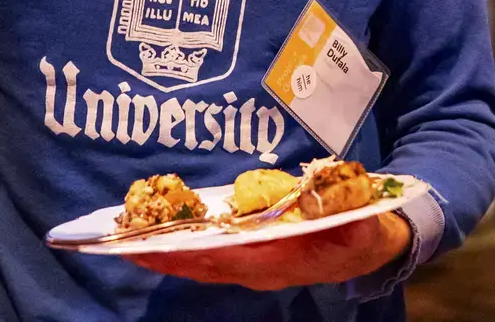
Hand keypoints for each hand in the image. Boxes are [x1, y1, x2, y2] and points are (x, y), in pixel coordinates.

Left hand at [127, 211, 411, 290]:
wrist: (365, 247)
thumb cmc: (361, 231)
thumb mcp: (366, 228)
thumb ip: (358, 227)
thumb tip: (354, 224)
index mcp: (286, 261)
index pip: (239, 258)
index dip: (205, 253)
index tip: (173, 245)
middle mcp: (262, 269)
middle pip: (208, 266)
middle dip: (170, 257)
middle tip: (128, 245)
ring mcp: (252, 266)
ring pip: (202, 265)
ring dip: (167, 256)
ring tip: (128, 243)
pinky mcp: (247, 257)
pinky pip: (208, 257)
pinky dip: (181, 250)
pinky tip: (156, 239)